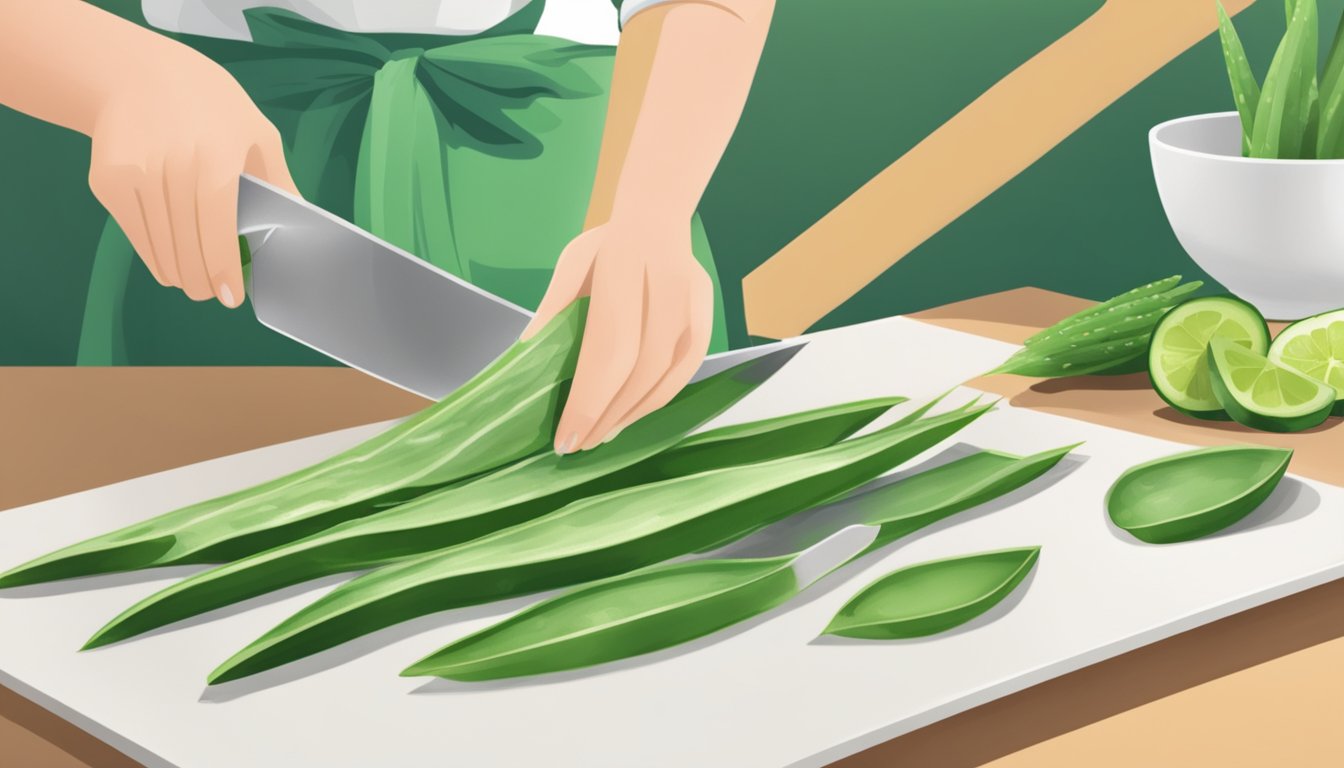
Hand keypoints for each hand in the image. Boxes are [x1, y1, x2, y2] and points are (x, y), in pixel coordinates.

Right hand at [86, 44, 296, 307]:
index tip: (230, 296)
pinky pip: (135, 235)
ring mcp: (136, 172)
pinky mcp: (108, 180)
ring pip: (160, 247)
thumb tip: (303, 227)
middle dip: (203, 281)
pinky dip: (154, 257)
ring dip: (179, 274)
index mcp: (217, 154)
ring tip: (194, 283)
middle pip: (187, 244)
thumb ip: (280, 181)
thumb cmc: (212, 106)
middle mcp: (173, 163)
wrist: (137, 73)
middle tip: (213, 295)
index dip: (222, 265)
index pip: (218, 223)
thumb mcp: (257, 133)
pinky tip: (170, 264)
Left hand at [522, 220, 713, 452]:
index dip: (589, 401)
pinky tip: (632, 416)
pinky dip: (657, 400)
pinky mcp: (708, 317)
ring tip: (602, 436)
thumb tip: (525, 362)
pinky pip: (686, 371)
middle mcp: (667, 289)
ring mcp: (694, 304)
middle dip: (608, 415)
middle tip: (579, 444)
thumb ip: (552, 310)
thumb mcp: (571, 265)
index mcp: (625, 270)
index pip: (610, 351)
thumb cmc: (605, 246)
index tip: (566, 436)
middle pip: (641, 370)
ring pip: (669, 375)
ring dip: (633, 414)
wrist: (658, 217)